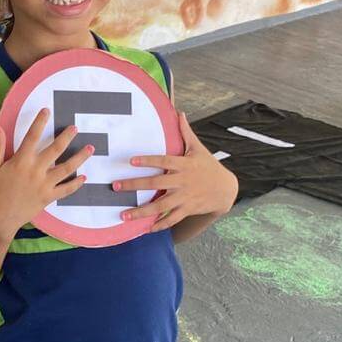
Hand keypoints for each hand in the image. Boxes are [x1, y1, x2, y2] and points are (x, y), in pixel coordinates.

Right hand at [0, 108, 93, 239]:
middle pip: (55, 149)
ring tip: (90, 148)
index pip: (32, 136)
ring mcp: (44, 185)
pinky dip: (76, 184)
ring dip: (79, 158)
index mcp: (21, 161)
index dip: (40, 122)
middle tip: (75, 128)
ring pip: (66, 168)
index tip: (47, 111)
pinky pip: (66, 190)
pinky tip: (84, 177)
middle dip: (66, 137)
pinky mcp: (48, 197)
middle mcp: (35, 170)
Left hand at [113, 112, 237, 232]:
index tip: (131, 161)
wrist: (226, 189)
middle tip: (116, 187)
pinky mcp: (187, 209)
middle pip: (156, 185)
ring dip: (141, 212)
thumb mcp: (198, 148)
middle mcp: (183, 182)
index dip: (148, 161)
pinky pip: (171, 219)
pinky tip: (145, 229)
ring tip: (124, 215)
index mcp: (184, 165)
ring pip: (161, 206)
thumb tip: (179, 112)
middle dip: (134, 186)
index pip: (164, 161)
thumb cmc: (208, 166)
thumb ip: (185, 132)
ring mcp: (185, 198)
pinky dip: (159, 225)